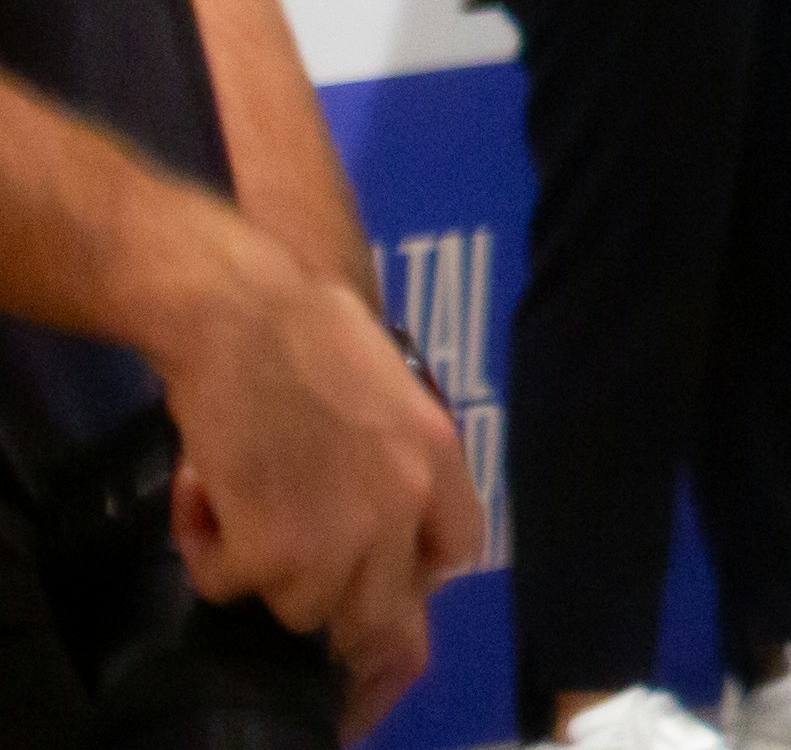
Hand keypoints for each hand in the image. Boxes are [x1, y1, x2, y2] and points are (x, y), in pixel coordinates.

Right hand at [141, 211, 481, 738]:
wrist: (245, 313)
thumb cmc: (305, 336)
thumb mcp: (390, 397)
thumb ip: (397, 465)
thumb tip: (380, 531)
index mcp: (439, 458)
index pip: (456, 553)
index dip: (411, 572)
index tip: (371, 564)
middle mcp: (403, 505)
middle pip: (378, 611)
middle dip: (328, 593)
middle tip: (281, 549)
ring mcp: (341, 534)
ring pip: (298, 608)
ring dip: (258, 566)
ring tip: (237, 499)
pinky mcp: (271, 549)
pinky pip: (228, 587)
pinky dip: (204, 550)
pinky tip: (202, 491)